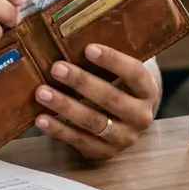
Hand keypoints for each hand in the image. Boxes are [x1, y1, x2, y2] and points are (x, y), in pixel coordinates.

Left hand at [33, 44, 158, 160]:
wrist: (126, 122)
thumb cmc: (118, 87)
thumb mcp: (121, 74)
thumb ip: (107, 60)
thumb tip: (73, 37)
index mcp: (147, 91)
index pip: (135, 73)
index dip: (113, 61)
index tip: (88, 48)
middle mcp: (140, 116)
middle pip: (111, 98)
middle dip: (81, 82)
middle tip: (56, 68)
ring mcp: (123, 138)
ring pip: (93, 121)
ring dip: (65, 106)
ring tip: (42, 92)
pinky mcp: (104, 152)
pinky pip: (79, 141)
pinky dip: (58, 130)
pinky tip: (41, 118)